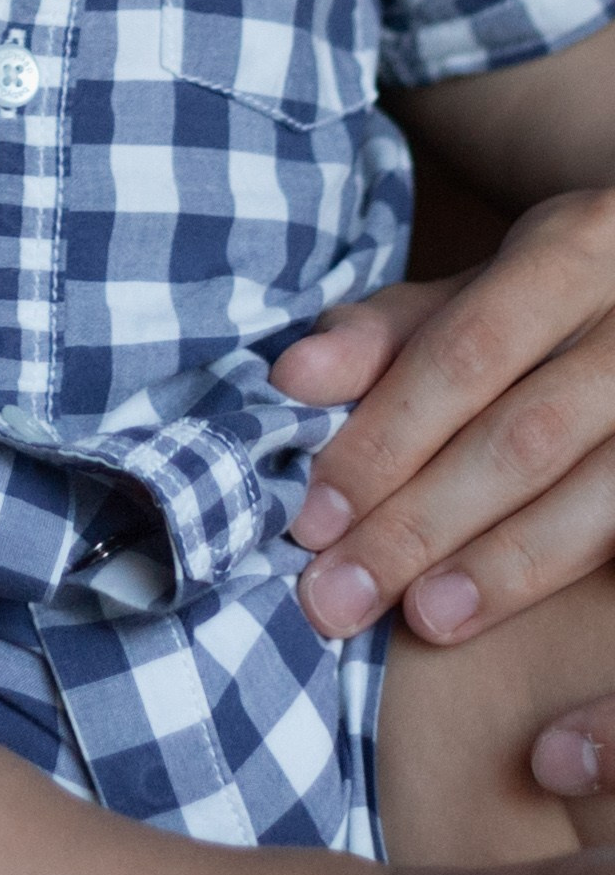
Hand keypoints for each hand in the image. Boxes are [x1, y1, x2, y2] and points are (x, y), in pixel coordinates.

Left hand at [272, 188, 614, 647]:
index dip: (385, 440)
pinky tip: (512, 628)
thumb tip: (291, 378)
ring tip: (422, 618)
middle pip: (526, 437)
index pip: (466, 354)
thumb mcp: (477, 289)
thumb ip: (387, 334)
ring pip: (600, 501)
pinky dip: (575, 591)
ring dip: (503, 569)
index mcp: (579, 246)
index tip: (312, 520)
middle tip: (339, 596)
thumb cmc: (550, 302)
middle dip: (422, 524)